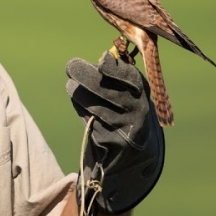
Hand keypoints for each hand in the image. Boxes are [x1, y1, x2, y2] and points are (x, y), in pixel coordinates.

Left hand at [66, 51, 163, 213]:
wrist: (138, 156)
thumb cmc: (129, 116)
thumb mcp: (131, 96)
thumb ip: (119, 79)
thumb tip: (100, 59)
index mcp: (144, 96)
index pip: (132, 80)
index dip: (115, 69)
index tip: (100, 60)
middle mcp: (139, 114)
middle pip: (111, 94)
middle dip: (89, 78)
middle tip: (71, 66)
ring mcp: (127, 131)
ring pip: (99, 109)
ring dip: (81, 95)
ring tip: (70, 85)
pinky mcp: (114, 146)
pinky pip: (94, 126)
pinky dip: (83, 112)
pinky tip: (78, 103)